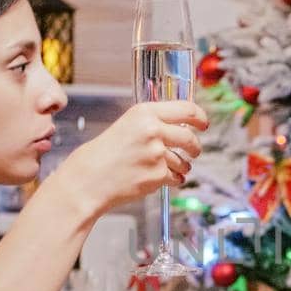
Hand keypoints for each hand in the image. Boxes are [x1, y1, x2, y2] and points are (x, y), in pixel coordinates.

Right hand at [55, 100, 208, 216]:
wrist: (87, 181)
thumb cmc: (100, 156)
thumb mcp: (125, 127)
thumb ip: (150, 124)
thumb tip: (176, 128)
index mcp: (144, 112)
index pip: (186, 109)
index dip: (200, 117)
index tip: (203, 123)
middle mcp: (153, 130)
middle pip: (190, 138)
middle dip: (195, 147)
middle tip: (194, 151)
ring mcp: (157, 154)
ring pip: (184, 161)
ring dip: (182, 167)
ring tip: (169, 169)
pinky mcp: (158, 175)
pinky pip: (176, 178)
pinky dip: (172, 180)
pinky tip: (161, 179)